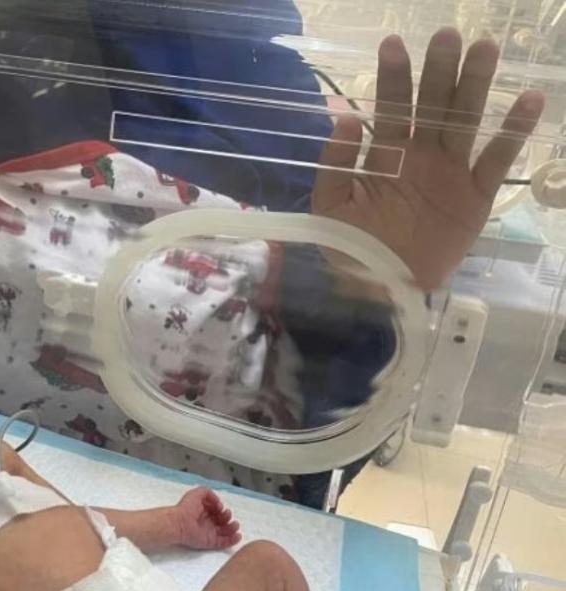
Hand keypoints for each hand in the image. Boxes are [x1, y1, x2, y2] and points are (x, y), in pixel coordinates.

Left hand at [171, 487, 241, 549]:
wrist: (179, 523)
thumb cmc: (187, 508)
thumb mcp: (197, 493)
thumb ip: (208, 493)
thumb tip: (218, 503)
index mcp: (204, 511)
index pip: (217, 510)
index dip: (221, 509)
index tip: (221, 508)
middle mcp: (207, 522)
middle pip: (222, 520)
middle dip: (227, 517)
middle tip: (226, 515)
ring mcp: (209, 533)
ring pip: (225, 532)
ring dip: (232, 528)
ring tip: (235, 525)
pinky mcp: (210, 542)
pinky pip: (223, 543)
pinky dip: (232, 540)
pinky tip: (238, 535)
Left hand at [313, 28, 544, 290]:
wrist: (377, 289)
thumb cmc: (348, 249)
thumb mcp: (329, 207)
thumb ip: (335, 163)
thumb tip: (346, 117)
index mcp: (385, 155)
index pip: (390, 107)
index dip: (393, 78)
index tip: (393, 44)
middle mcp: (420, 155)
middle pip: (433, 105)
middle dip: (439, 70)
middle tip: (447, 35)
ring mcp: (450, 173)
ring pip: (465, 122)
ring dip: (475, 86)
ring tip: (485, 49)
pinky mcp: (475, 196)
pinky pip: (496, 161)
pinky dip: (512, 132)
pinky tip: (528, 100)